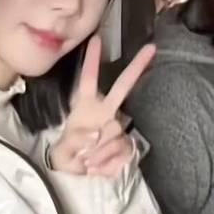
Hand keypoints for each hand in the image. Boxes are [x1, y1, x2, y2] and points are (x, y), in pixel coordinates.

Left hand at [50, 36, 155, 176]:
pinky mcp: (126, 144)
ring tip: (86, 162)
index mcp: (85, 106)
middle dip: (136, 67)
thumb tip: (94, 134)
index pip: (88, 79)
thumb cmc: (68, 155)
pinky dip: (108, 163)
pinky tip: (98, 167)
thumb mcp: (62, 150)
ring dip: (99, 152)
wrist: (80, 175)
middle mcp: (104, 111)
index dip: (92, 60)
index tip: (97, 39)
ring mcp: (117, 126)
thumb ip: (75, 141)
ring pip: (115, 131)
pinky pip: (123, 150)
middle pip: (122, 86)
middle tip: (151, 48)